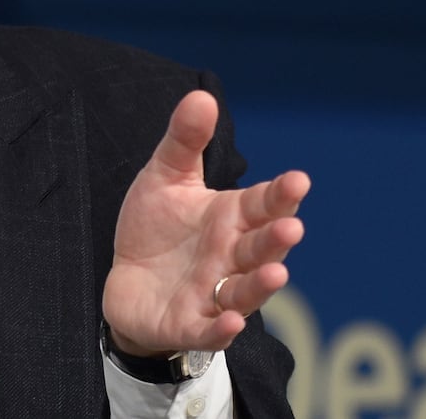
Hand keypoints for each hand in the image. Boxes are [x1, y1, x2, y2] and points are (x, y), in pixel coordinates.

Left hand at [102, 90, 308, 355]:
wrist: (127, 282)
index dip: (281, 194)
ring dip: (261, 284)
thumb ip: (184, 141)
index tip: (298, 179)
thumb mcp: (165, 178)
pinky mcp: (189, 324)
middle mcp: (230, 257)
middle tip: (290, 226)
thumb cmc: (157, 228)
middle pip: (259, 247)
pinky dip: (221, 328)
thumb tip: (200, 95)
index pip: (262, 204)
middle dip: (275, 238)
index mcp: (230, 218)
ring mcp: (213, 293)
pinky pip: (209, 329)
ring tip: (276, 271)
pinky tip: (231, 320)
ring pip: (244, 290)